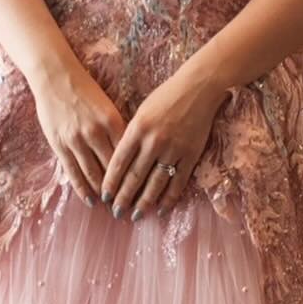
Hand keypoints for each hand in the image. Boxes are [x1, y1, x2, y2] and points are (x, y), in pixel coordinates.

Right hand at [30, 62, 125, 207]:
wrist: (55, 76)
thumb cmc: (86, 90)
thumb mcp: (109, 107)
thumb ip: (119, 130)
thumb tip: (134, 155)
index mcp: (114, 121)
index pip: (130, 156)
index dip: (138, 177)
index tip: (145, 192)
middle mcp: (96, 132)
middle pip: (114, 169)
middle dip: (123, 191)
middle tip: (131, 207)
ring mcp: (76, 140)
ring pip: (94, 174)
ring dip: (103, 194)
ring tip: (112, 207)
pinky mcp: (60, 144)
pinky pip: (73, 172)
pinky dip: (82, 189)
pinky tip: (90, 201)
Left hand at [101, 67, 225, 220]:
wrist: (199, 88)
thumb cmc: (167, 96)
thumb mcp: (142, 111)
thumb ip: (132, 134)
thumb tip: (120, 161)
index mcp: (137, 128)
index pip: (118, 162)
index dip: (110, 182)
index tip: (104, 196)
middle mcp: (153, 141)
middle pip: (134, 177)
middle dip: (123, 197)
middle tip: (116, 213)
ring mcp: (173, 150)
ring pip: (155, 184)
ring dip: (144, 203)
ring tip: (135, 216)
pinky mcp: (191, 155)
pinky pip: (178, 182)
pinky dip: (169, 199)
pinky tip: (161, 210)